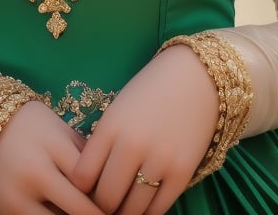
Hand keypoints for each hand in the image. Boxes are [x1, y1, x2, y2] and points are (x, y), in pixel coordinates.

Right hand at [0, 99, 104, 214]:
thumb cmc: (29, 125)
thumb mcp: (59, 129)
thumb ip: (83, 154)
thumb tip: (112, 181)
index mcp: (50, 148)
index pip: (88, 181)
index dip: (107, 197)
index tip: (119, 202)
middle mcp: (32, 175)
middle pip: (76, 210)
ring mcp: (13, 199)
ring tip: (82, 211)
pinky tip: (58, 211)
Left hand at [70, 45, 218, 214]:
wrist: (197, 76)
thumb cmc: (151, 91)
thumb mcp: (118, 110)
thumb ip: (103, 144)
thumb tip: (91, 186)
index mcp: (110, 126)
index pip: (82, 177)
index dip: (81, 189)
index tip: (86, 189)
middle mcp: (132, 145)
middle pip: (105, 198)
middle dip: (101, 205)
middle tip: (105, 201)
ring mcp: (159, 160)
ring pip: (131, 210)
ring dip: (124, 212)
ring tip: (123, 206)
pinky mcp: (182, 173)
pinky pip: (157, 209)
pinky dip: (147, 213)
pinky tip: (143, 206)